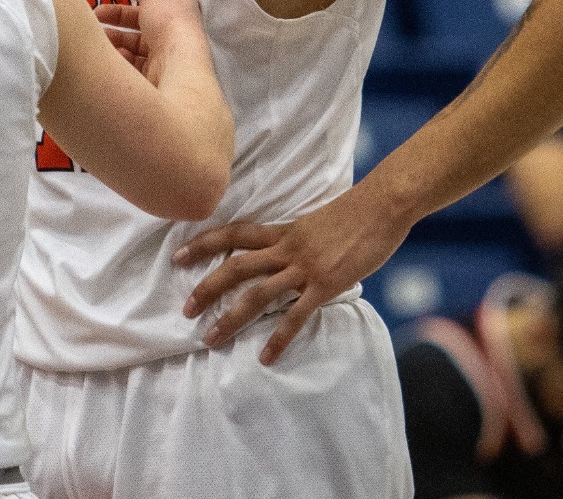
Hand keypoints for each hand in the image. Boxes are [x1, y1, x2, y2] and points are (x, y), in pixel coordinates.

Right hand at [94, 0, 203, 81]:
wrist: (177, 64)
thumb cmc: (170, 22)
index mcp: (180, 7)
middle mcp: (174, 29)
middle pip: (141, 20)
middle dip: (118, 16)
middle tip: (96, 15)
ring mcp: (164, 53)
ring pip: (134, 42)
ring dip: (115, 38)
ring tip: (99, 36)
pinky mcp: (154, 73)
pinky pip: (133, 63)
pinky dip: (121, 58)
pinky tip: (113, 54)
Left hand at [175, 186, 412, 364]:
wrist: (383, 205)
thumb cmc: (357, 212)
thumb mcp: (316, 222)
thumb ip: (299, 240)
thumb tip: (292, 254)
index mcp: (283, 231)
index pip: (234, 234)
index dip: (204, 243)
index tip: (178, 256)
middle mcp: (286, 248)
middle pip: (235, 266)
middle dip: (206, 287)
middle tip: (185, 309)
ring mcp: (304, 267)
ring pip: (257, 294)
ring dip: (230, 318)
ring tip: (210, 340)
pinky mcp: (324, 285)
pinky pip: (295, 315)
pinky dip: (279, 339)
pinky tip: (266, 358)